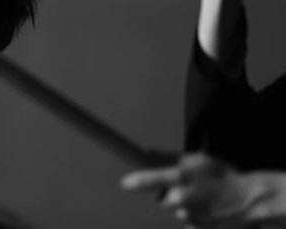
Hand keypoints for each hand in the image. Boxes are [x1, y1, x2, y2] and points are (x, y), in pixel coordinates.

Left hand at [121, 153, 275, 227]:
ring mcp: (190, 216)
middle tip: (189, 187)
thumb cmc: (222, 176)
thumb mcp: (197, 159)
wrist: (249, 199)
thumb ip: (168, 157)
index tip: (124, 183)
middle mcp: (182, 198)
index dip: (136, 181)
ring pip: (175, 211)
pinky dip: (195, 217)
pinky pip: (188, 223)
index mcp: (181, 177)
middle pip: (162, 199)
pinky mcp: (198, 228)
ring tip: (203, 198)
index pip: (150, 179)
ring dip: (184, 206)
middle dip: (170, 193)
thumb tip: (144, 152)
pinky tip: (208, 209)